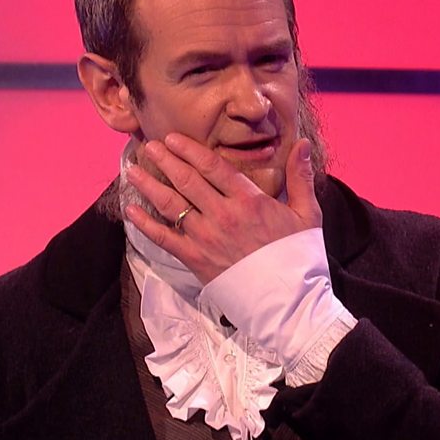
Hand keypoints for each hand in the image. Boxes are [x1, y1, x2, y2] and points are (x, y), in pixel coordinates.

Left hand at [123, 133, 321, 283]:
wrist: (288, 300)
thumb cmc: (299, 257)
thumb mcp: (307, 213)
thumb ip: (300, 177)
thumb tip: (303, 143)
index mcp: (249, 201)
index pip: (213, 167)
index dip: (190, 150)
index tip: (174, 138)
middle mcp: (223, 215)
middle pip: (187, 181)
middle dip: (165, 160)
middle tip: (149, 146)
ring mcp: (206, 238)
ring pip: (171, 205)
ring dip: (149, 185)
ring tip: (132, 170)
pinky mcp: (196, 259)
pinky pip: (164, 238)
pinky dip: (145, 224)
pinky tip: (131, 210)